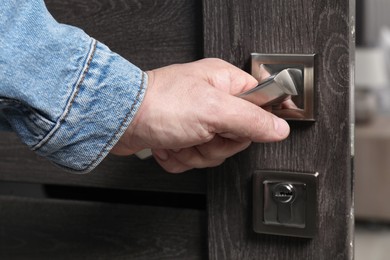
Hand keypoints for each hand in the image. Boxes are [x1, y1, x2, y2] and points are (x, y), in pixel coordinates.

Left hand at [111, 58, 289, 172]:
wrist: (117, 120)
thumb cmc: (158, 105)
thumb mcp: (214, 110)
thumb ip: (252, 119)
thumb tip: (279, 127)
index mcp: (224, 83)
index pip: (260, 104)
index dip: (253, 122)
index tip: (236, 128)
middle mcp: (212, 101)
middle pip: (237, 136)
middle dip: (215, 144)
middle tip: (200, 134)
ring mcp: (196, 121)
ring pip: (215, 152)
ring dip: (194, 153)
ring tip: (179, 139)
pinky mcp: (182, 137)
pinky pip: (193, 159)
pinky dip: (179, 159)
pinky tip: (168, 144)